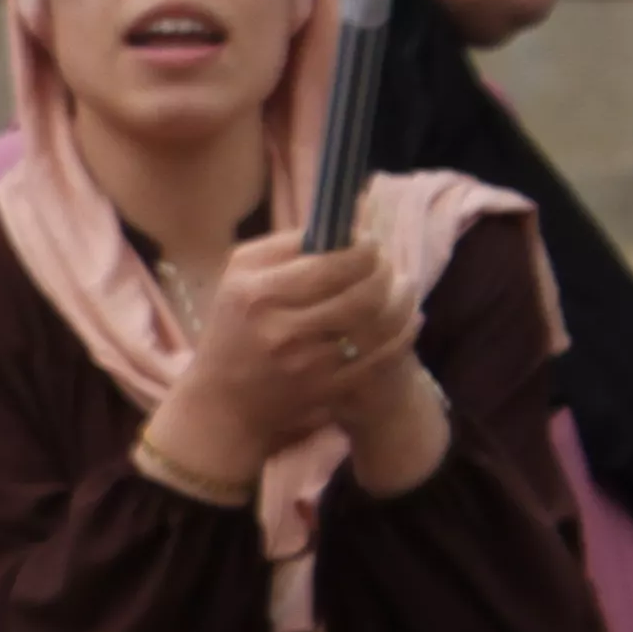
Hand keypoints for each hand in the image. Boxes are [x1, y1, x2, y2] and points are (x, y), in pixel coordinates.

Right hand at [155, 232, 399, 477]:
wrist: (223, 404)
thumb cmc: (231, 330)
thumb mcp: (237, 277)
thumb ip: (282, 246)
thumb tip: (338, 227)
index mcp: (257, 295)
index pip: (327, 265)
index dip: (362, 250)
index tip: (371, 242)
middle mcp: (283, 331)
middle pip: (359, 295)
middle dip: (384, 273)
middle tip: (387, 262)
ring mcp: (309, 366)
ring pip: (377, 326)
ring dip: (401, 299)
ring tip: (404, 284)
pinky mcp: (329, 391)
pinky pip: (382, 358)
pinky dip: (403, 333)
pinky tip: (409, 317)